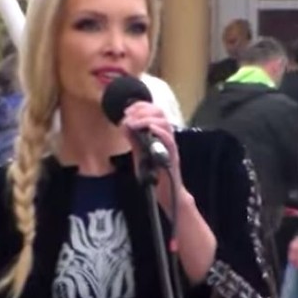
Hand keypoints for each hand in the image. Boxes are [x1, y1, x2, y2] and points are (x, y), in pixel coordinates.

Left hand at [121, 101, 187, 217]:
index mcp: (159, 133)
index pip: (153, 111)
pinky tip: (148, 129)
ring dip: (147, 119)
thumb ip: (133, 139)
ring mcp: (170, 144)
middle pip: (159, 112)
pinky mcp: (172, 155)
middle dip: (142, 110)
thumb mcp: (139, 152)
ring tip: (134, 123)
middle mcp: (166, 135)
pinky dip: (158, 131)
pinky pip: (169, 139)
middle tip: (128, 115)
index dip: (140, 106)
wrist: (165, 191)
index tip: (126, 110)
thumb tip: (124, 125)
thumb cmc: (155, 172)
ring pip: (164, 122)